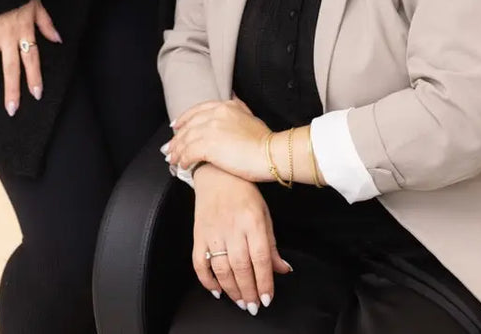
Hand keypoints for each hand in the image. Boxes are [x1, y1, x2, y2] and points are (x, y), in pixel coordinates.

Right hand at [0, 0, 61, 114]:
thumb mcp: (36, 4)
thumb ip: (46, 23)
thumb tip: (58, 39)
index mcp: (24, 31)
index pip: (31, 59)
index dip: (34, 77)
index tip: (36, 94)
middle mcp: (8, 37)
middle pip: (11, 68)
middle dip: (12, 90)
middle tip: (12, 110)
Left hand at [164, 98, 270, 182]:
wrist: (271, 153)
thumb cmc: (265, 141)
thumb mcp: (251, 117)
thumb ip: (239, 110)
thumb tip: (233, 101)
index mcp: (226, 106)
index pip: (198, 110)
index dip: (185, 119)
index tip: (177, 126)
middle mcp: (216, 114)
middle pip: (189, 125)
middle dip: (177, 138)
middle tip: (170, 148)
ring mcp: (211, 129)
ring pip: (186, 140)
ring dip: (177, 151)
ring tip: (173, 160)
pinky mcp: (208, 145)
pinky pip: (189, 153)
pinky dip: (183, 160)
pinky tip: (183, 166)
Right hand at [191, 166, 291, 313]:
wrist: (216, 172)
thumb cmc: (244, 191)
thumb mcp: (264, 213)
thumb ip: (271, 244)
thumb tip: (282, 269)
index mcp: (252, 221)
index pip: (260, 258)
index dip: (264, 281)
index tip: (267, 298)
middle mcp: (232, 227)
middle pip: (241, 267)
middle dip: (249, 291)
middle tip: (254, 306)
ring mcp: (213, 231)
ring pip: (221, 268)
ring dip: (231, 290)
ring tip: (240, 301)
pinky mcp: (198, 234)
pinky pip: (199, 263)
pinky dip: (207, 280)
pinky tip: (217, 289)